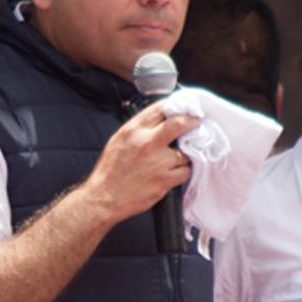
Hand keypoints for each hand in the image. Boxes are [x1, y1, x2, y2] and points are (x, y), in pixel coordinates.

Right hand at [79, 100, 198, 224]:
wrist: (105, 196)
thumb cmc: (110, 170)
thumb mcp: (118, 139)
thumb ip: (138, 129)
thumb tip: (157, 121)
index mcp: (133, 130)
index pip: (160, 109)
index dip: (176, 105)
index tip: (183, 107)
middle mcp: (147, 143)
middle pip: (179, 123)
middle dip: (192, 121)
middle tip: (196, 122)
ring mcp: (158, 162)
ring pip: (186, 151)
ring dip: (185, 154)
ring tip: (175, 158)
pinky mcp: (165, 179)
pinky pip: (185, 171)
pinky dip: (182, 171)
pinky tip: (173, 172)